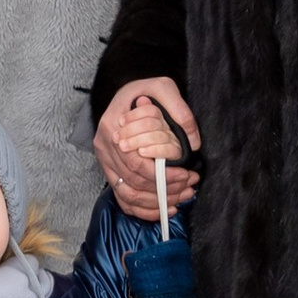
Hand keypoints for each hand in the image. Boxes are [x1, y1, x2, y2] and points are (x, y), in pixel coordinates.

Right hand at [94, 78, 203, 220]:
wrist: (125, 94)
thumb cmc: (142, 91)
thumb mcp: (162, 87)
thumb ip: (179, 109)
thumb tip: (193, 141)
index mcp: (113, 127)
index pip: (136, 163)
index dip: (162, 175)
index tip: (186, 174)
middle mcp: (105, 147)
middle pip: (134, 182)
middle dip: (165, 189)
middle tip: (190, 186)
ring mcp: (105, 161)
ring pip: (128, 194)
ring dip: (156, 202)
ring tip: (181, 199)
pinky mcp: (109, 171)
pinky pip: (122, 198)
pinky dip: (142, 210)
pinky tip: (163, 210)